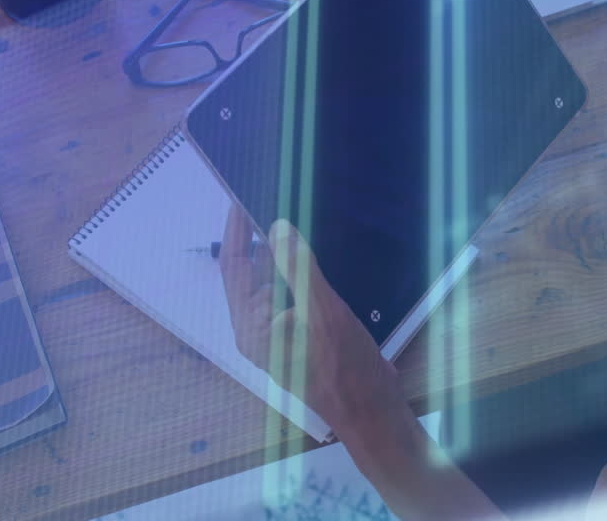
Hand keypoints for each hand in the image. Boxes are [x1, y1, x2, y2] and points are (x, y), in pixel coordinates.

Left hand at [219, 202, 406, 435]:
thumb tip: (276, 226)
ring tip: (292, 217)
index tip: (239, 197)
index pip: (234, 268)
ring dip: (283, 254)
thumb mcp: (321, 311)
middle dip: (260, 238)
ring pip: (276, 283)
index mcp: (251, 327)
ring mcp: (281, 334)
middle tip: (271, 197)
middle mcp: (259, 330)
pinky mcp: (304, 335)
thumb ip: (297, 268)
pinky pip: (295, 295)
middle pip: (252, 274)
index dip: (236, 232)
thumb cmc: (342, 366)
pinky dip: (300, 273)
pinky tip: (314, 254)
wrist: (371, 408)